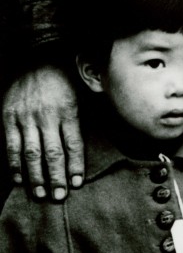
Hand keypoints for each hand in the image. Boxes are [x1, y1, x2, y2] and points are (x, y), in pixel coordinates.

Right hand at [3, 65, 83, 199]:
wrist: (37, 56)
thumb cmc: (65, 78)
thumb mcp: (83, 93)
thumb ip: (87, 117)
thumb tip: (103, 137)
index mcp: (68, 111)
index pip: (73, 145)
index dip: (76, 166)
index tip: (77, 183)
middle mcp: (47, 116)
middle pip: (52, 153)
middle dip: (56, 177)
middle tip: (59, 196)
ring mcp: (26, 117)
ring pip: (31, 152)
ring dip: (35, 176)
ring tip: (40, 193)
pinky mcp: (9, 116)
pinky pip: (12, 144)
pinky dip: (15, 163)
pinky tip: (19, 178)